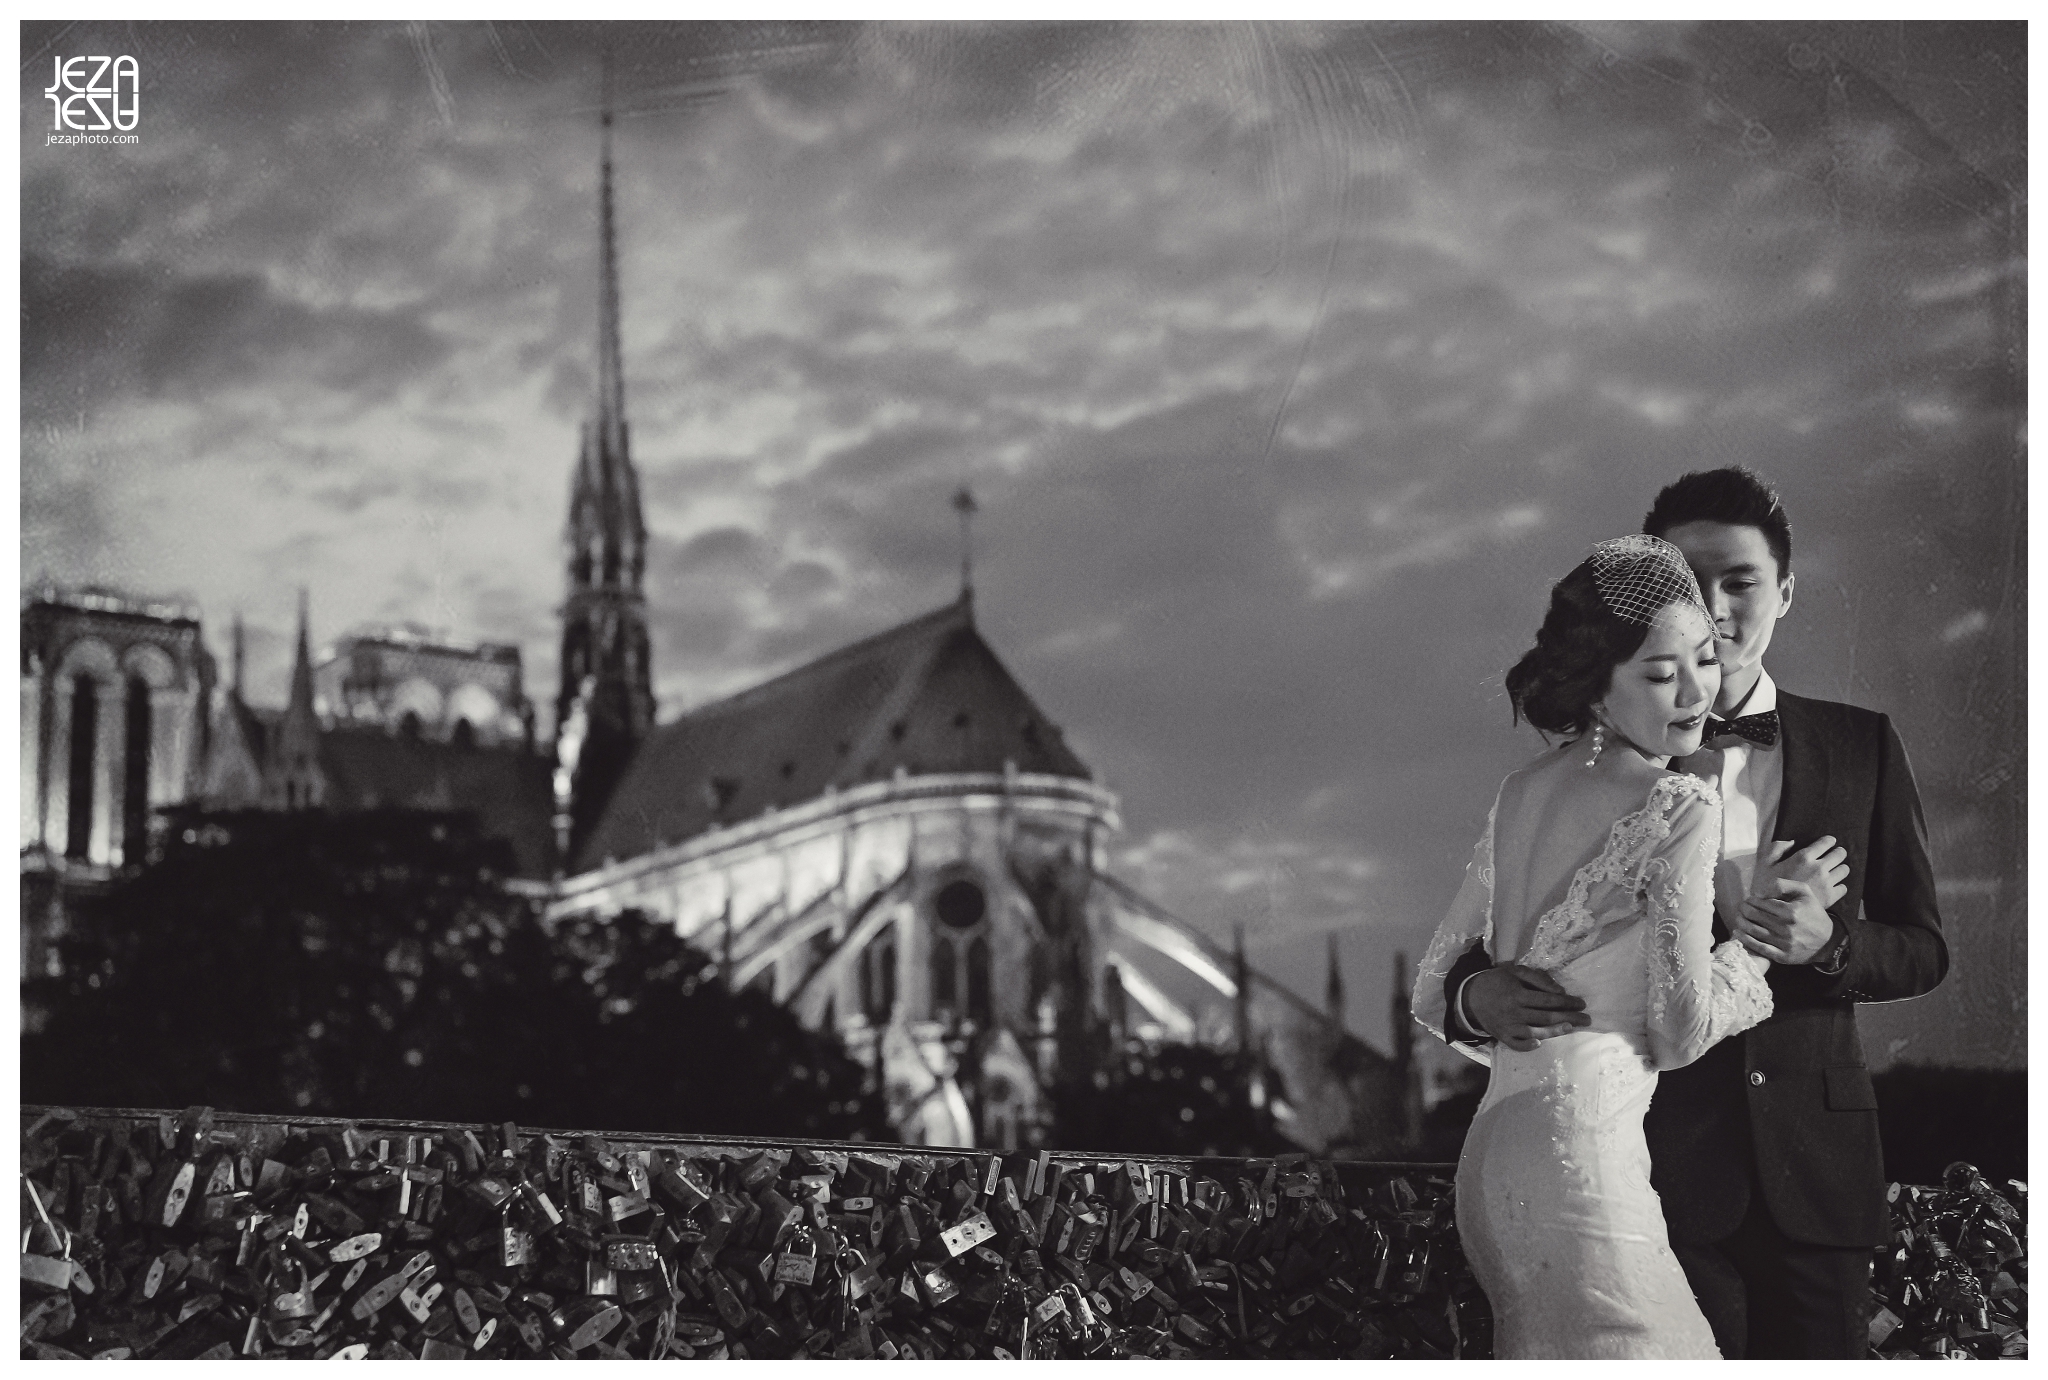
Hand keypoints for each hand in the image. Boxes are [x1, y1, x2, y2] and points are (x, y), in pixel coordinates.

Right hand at [1464, 965, 1588, 1051]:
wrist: (1470, 997)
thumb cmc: (1496, 981)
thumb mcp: (1514, 972)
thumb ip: (1537, 978)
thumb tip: (1559, 990)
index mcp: (1518, 994)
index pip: (1548, 1000)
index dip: (1567, 1001)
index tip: (1581, 1003)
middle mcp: (1515, 1012)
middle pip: (1547, 1016)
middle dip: (1569, 1017)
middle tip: (1587, 1019)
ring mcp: (1509, 1026)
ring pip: (1536, 1031)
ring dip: (1555, 1031)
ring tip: (1571, 1028)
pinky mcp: (1502, 1036)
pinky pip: (1516, 1044)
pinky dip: (1527, 1045)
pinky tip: (1539, 1043)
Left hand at [1733, 878, 1836, 964]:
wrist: (1827, 940)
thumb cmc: (1812, 913)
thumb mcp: (1804, 892)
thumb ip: (1781, 885)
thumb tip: (1759, 892)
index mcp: (1791, 911)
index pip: (1760, 903)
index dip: (1750, 900)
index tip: (1748, 900)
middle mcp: (1786, 928)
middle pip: (1753, 916)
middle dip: (1743, 910)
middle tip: (1741, 908)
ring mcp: (1784, 944)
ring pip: (1753, 931)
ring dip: (1741, 923)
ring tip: (1738, 918)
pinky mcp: (1782, 956)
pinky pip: (1759, 948)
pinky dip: (1745, 940)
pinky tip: (1738, 933)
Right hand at [1763, 836, 1848, 909]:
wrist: (1774, 910)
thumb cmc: (1767, 886)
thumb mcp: (1764, 862)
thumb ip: (1777, 847)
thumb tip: (1792, 842)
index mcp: (1804, 857)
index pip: (1827, 842)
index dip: (1829, 841)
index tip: (1828, 843)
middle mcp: (1818, 868)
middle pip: (1840, 854)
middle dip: (1838, 853)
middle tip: (1832, 856)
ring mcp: (1826, 883)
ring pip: (1844, 870)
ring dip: (1839, 869)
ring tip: (1833, 872)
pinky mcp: (1830, 897)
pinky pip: (1843, 887)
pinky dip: (1839, 886)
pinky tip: (1831, 887)